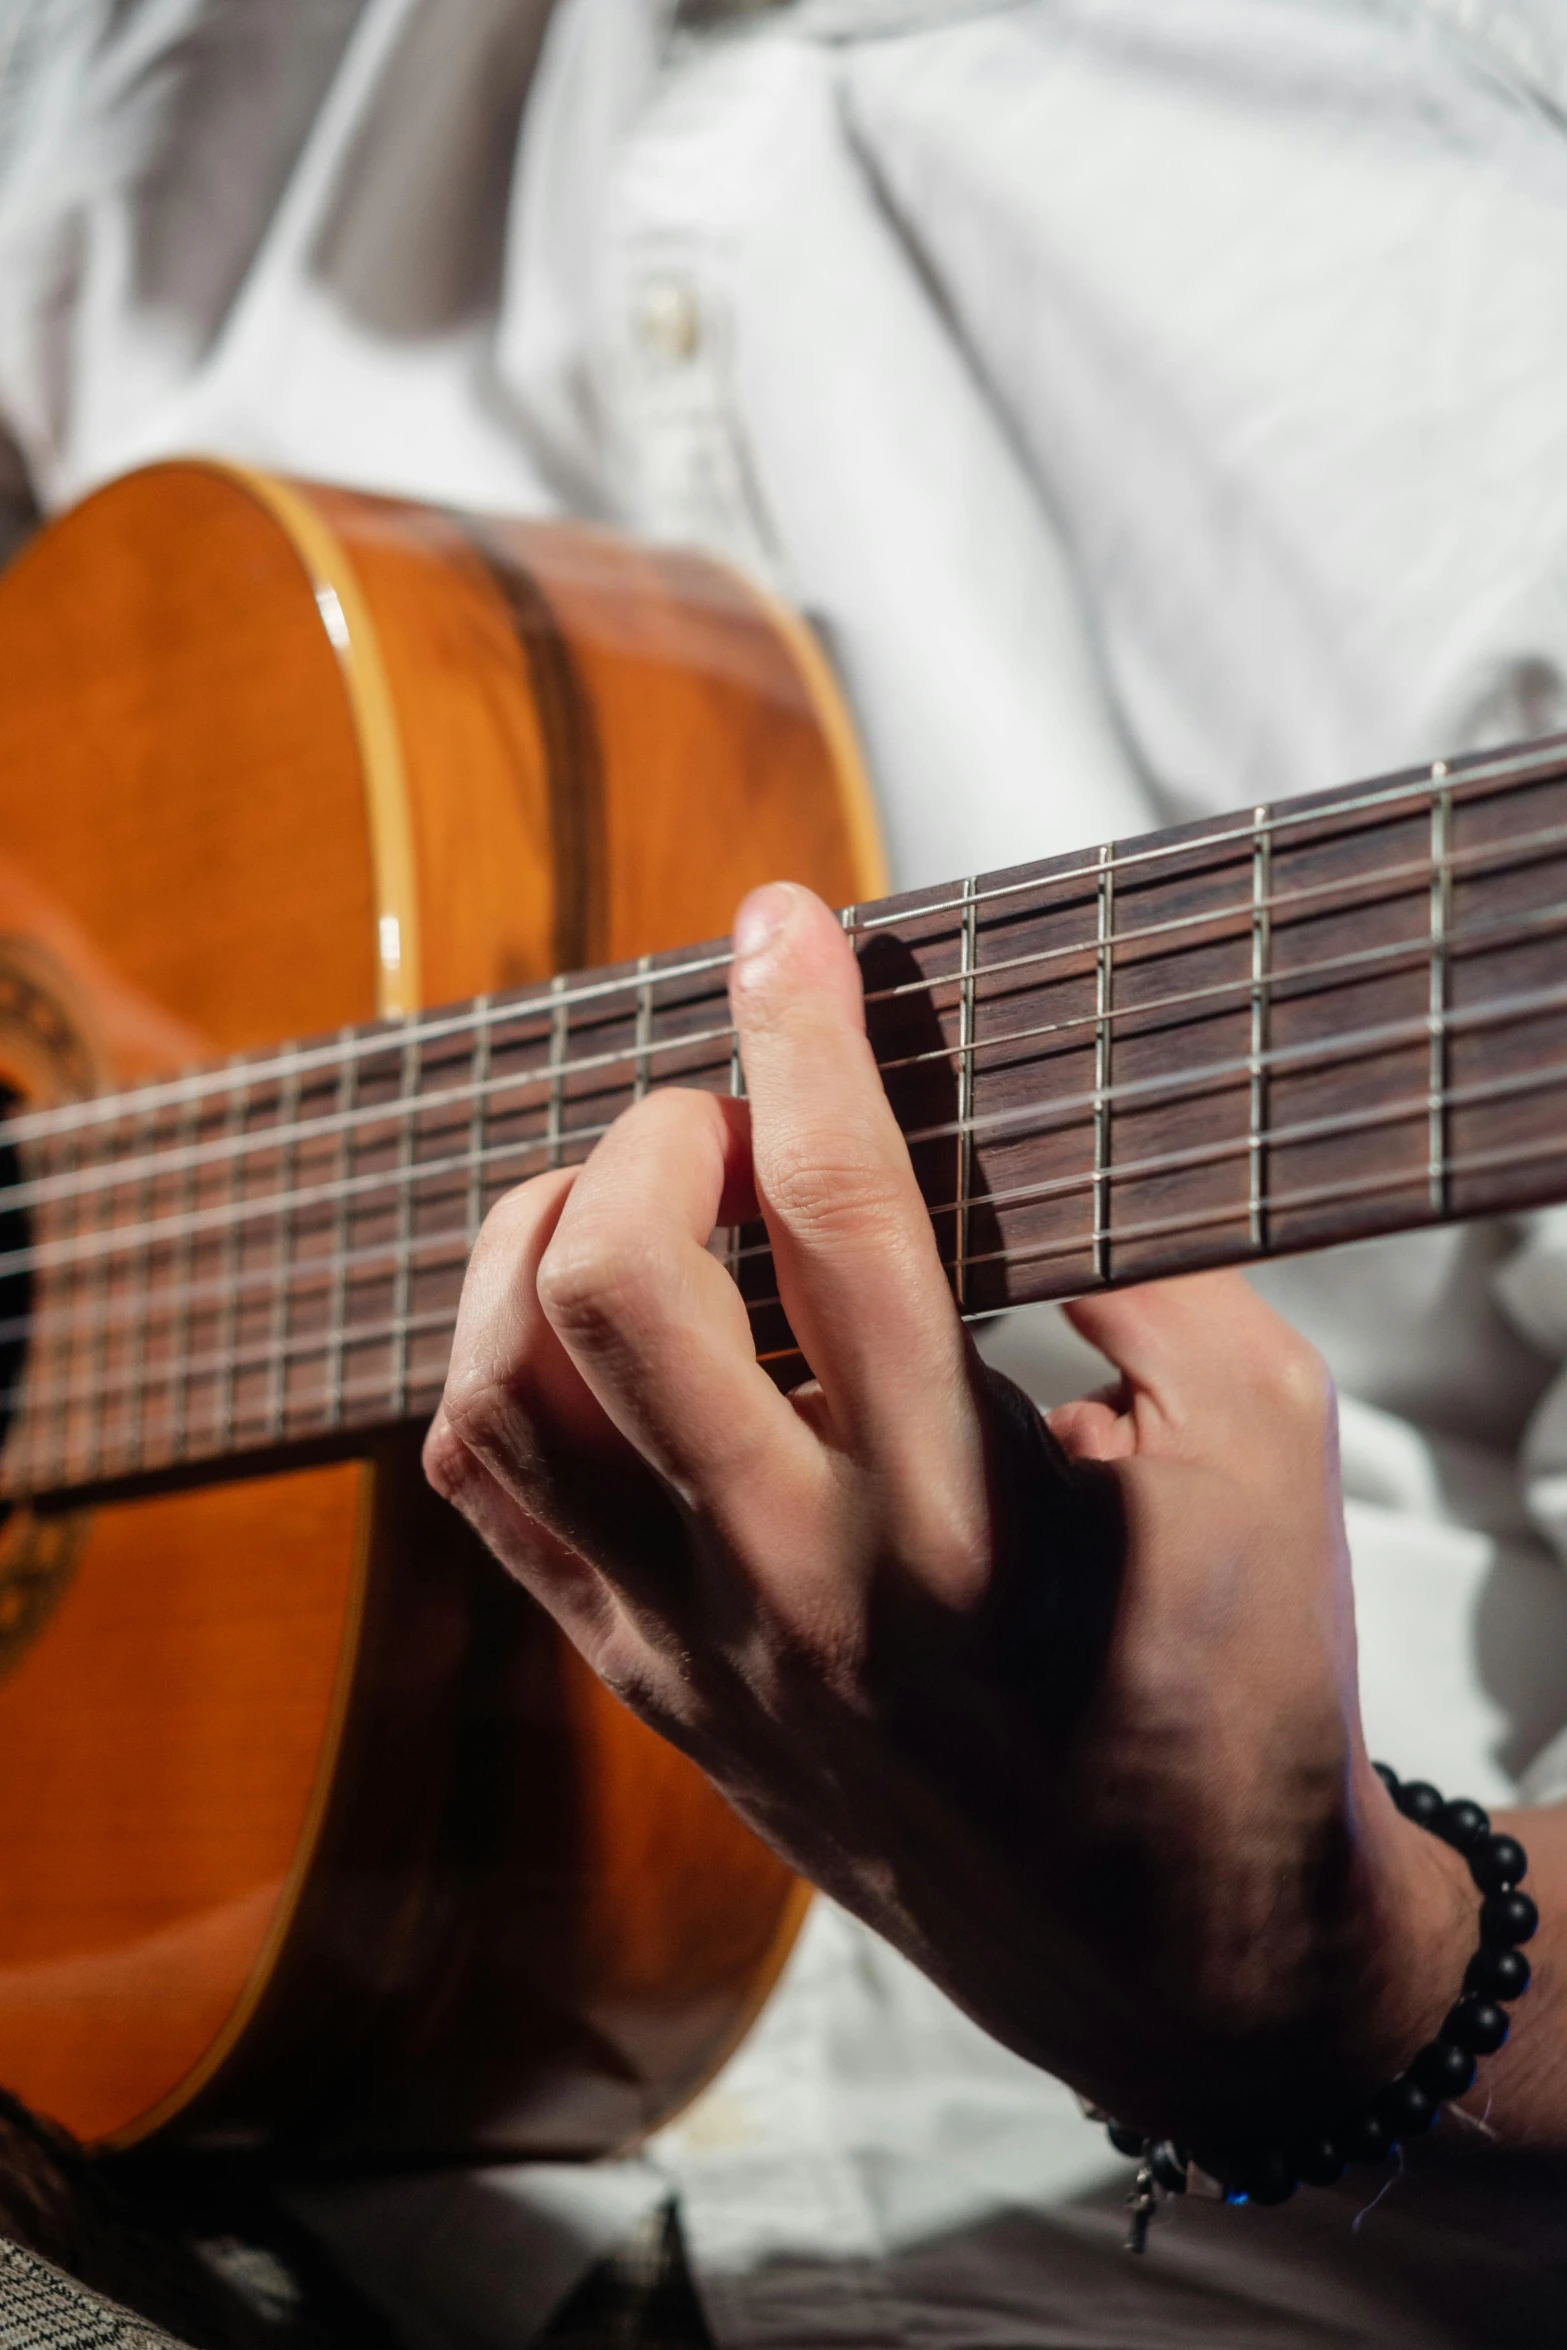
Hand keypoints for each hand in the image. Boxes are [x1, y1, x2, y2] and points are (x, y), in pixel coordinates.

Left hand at [425, 882, 1486, 2149]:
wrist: (1170, 1947)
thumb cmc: (1242, 1683)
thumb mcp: (1266, 1435)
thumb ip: (1137, 1257)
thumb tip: (985, 1119)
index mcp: (965, 1516)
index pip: (835, 1210)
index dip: (800, 1031)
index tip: (789, 921)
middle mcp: (796, 1583)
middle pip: (608, 1285)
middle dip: (656, 1129)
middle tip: (738, 1120)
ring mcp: (695, 1648)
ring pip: (495, 1397)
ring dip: (540, 1238)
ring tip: (645, 1201)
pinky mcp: (650, 1689)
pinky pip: (495, 1501)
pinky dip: (504, 1363)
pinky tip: (597, 1323)